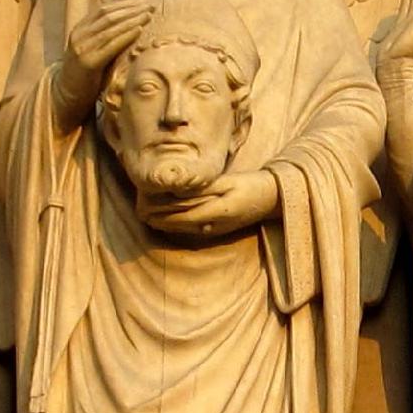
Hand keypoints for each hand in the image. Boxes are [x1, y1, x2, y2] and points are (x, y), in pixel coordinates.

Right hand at [58, 0, 155, 110]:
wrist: (66, 94)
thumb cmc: (86, 69)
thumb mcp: (95, 45)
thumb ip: (109, 26)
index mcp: (81, 28)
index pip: (104, 9)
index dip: (125, 3)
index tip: (145, 0)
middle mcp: (80, 35)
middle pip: (107, 16)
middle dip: (130, 9)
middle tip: (150, 5)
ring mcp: (82, 48)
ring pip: (109, 29)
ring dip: (131, 20)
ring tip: (148, 15)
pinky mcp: (87, 63)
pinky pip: (109, 47)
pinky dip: (124, 37)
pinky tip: (138, 31)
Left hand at [139, 169, 278, 236]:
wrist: (272, 200)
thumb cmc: (252, 186)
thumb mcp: (229, 182)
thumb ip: (205, 187)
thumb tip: (181, 187)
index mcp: (218, 211)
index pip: (183, 212)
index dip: (162, 210)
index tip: (145, 204)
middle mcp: (214, 225)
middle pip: (180, 223)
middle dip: (159, 218)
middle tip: (139, 211)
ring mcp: (216, 230)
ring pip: (185, 229)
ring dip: (165, 224)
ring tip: (147, 217)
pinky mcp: (218, 230)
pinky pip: (193, 230)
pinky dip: (177, 225)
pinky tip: (166, 222)